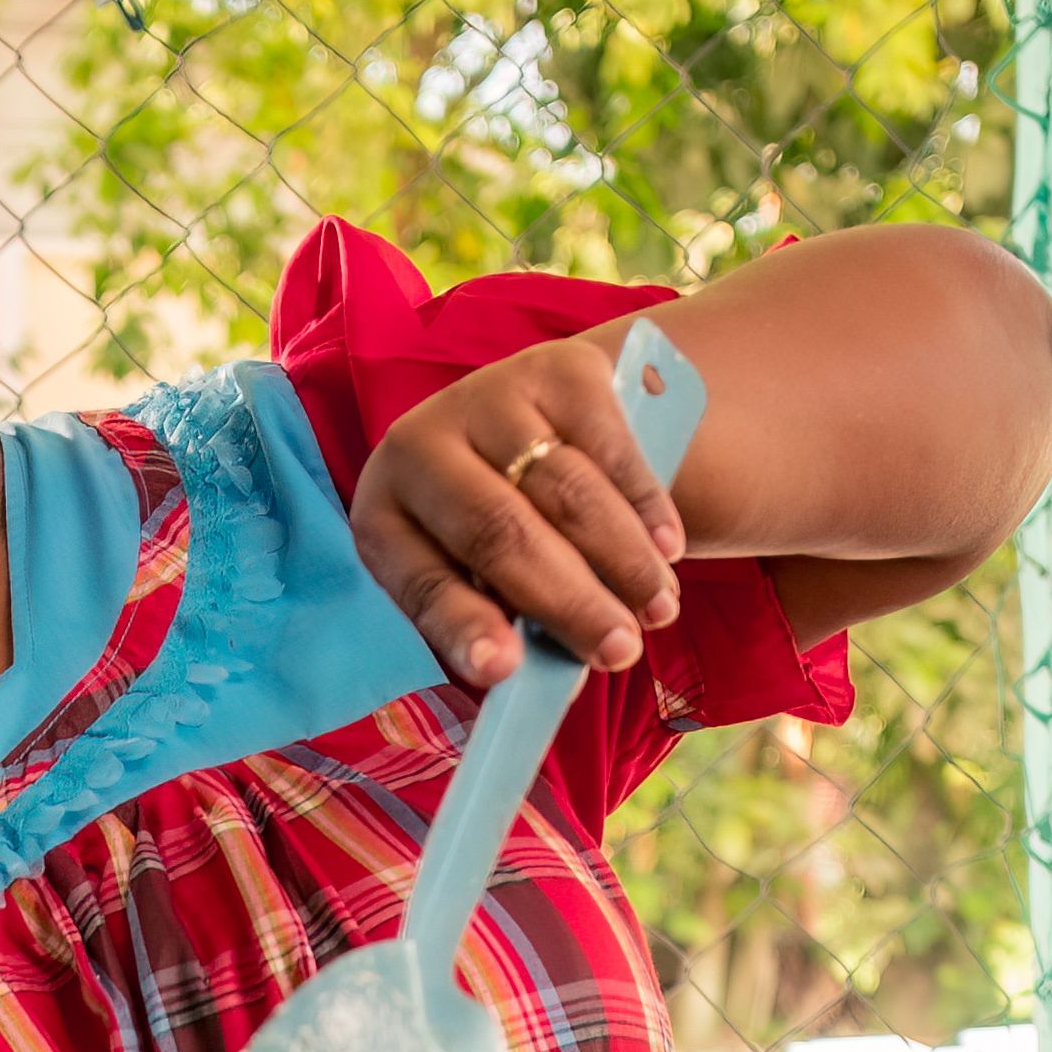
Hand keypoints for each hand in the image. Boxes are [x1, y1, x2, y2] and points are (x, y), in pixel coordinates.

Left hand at [352, 334, 690, 689]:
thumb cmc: (510, 530)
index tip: (504, 670)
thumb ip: (507, 625)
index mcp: (384, 516)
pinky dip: (645, 503)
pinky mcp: (556, 369)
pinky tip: (668, 547)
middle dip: (569, 600)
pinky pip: (610, 447)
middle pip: (498, 533)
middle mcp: (419, 446)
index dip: (463, 626)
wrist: (543, 422)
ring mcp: (486, 398)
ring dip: (621, 559)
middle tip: (621, 652)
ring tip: (658, 611)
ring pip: (564, 492)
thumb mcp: (486, 579)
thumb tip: (532, 682)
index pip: (421, 580)